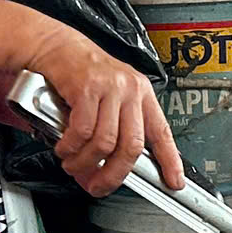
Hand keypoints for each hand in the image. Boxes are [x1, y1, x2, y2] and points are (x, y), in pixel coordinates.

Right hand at [23, 23, 185, 196]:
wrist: (56, 46)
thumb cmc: (80, 74)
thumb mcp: (107, 100)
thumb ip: (110, 133)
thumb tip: (102, 173)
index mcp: (142, 94)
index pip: (162, 132)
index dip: (170, 161)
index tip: (174, 182)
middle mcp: (131, 90)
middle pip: (133, 146)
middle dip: (114, 174)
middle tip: (98, 185)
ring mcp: (111, 88)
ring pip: (106, 142)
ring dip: (86, 162)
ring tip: (73, 164)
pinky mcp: (87, 88)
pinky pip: (82, 130)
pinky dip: (71, 147)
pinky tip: (64, 147)